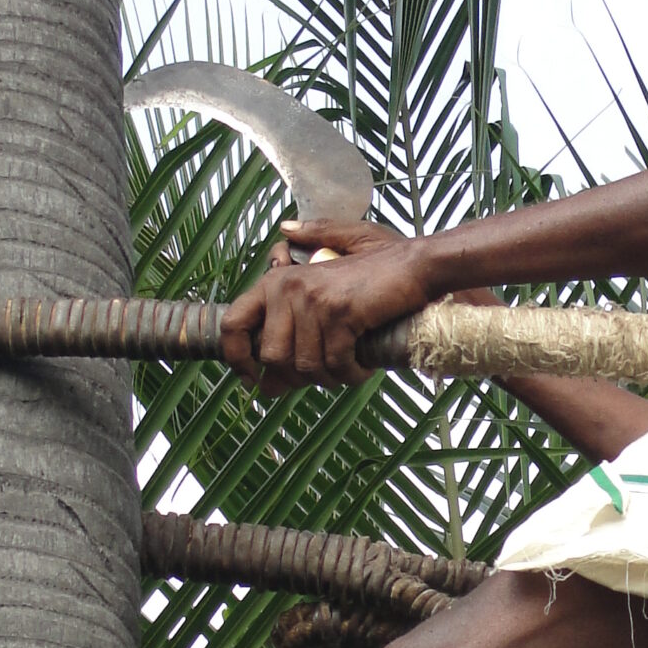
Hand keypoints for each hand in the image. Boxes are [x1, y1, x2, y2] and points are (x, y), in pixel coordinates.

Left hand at [222, 220, 434, 393]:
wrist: (414, 267)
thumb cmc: (373, 277)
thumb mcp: (328, 278)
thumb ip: (294, 298)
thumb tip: (270, 323)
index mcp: (276, 281)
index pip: (233, 323)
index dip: (237, 359)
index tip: (253, 380)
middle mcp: (287, 287)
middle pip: (272, 357)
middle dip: (297, 378)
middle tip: (322, 376)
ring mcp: (314, 300)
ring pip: (305, 365)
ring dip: (329, 378)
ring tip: (348, 370)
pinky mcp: (340, 312)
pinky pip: (335, 363)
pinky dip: (350, 374)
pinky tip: (362, 368)